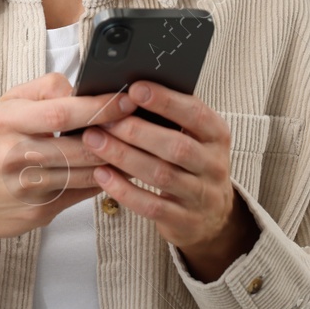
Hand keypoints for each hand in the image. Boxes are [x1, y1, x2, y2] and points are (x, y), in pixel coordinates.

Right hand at [0, 71, 139, 297]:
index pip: (62, 111)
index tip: (126, 98)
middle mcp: (16, 154)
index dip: (99, 106)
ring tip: (138, 145)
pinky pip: (82, 193)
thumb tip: (82, 87)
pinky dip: (103, 180)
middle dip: (117, 134)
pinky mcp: (39, 211)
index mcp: (7, 121)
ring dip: (117, 159)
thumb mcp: (2, 108)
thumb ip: (41, 92)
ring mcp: (28, 187)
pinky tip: (115, 170)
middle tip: (142, 122)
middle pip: (80, 145)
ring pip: (87, 172)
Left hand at [81, 80, 258, 281]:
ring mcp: (200, 195)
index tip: (134, 89)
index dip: (166, 101)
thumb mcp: (193, 136)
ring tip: (93, 141)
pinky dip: (124, 190)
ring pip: (161, 175)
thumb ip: (170, 115)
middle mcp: (213, 164)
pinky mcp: (184, 220)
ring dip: (123, 156)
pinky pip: (151, 206)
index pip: (195, 114)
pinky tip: (101, 174)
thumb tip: (128, 87)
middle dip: (136, 131)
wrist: (212, 215)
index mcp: (216, 135)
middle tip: (103, 119)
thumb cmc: (191, 162)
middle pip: (176, 147)